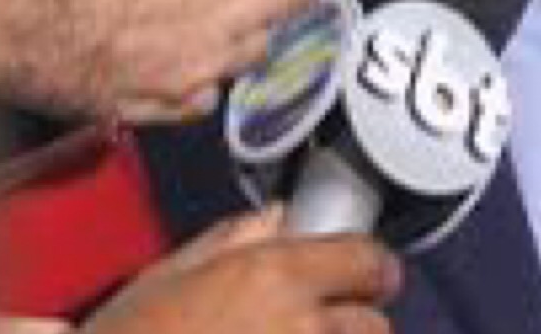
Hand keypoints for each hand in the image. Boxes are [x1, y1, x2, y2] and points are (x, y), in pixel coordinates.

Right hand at [81, 210, 398, 333]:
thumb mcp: (167, 275)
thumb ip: (232, 239)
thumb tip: (278, 217)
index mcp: (273, 276)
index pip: (369, 261)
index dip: (369, 268)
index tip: (365, 276)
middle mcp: (301, 327)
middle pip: (373, 325)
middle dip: (352, 325)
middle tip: (314, 327)